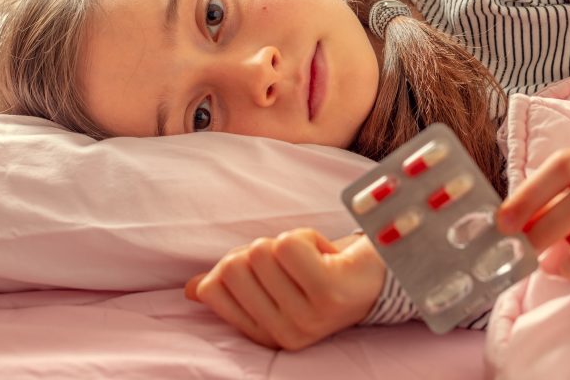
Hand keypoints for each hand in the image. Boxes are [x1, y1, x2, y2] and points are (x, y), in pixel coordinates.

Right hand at [185, 229, 384, 349]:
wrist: (379, 271)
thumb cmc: (322, 271)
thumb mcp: (275, 281)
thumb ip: (233, 286)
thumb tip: (190, 289)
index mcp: (265, 334)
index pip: (213, 287)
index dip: (238, 261)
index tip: (272, 267)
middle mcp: (284, 334)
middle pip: (235, 264)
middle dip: (264, 248)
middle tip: (298, 261)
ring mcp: (307, 318)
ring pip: (262, 250)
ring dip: (290, 241)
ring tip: (315, 259)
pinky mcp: (328, 294)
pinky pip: (289, 244)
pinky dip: (306, 235)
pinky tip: (328, 254)